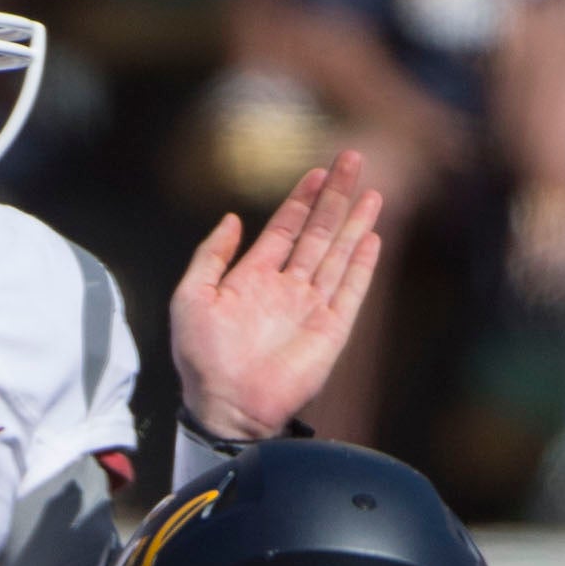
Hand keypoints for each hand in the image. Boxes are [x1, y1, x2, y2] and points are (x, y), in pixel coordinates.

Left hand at [171, 150, 382, 441]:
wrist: (226, 405)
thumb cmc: (202, 358)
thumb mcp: (191, 297)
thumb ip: (210, 256)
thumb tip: (231, 219)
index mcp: (253, 278)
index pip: (285, 229)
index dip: (301, 199)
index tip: (316, 171)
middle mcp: (286, 288)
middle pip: (318, 232)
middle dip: (335, 196)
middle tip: (351, 160)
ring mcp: (311, 308)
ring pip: (339, 255)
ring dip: (355, 223)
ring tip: (370, 192)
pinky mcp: (331, 330)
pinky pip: (351, 291)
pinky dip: (363, 265)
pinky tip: (374, 238)